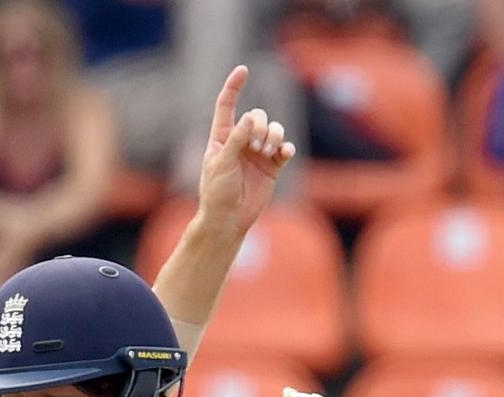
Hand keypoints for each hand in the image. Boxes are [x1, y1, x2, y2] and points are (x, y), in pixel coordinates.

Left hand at [192, 66, 295, 235]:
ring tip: (266, 152)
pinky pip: (284, 149)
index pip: (227, 106)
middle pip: (257, 116)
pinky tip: (284, 154)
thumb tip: (250, 117)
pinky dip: (286, 149)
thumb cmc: (217, 192)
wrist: (229, 219)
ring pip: (274, 130)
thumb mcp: (222, 163)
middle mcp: (241, 142)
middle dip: (260, 126)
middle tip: (255, 146)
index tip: (243, 70)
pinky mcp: (272, 167)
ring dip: (273, 136)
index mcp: (222, 137)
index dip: (234, 87)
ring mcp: (258, 153)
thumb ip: (236, 139)